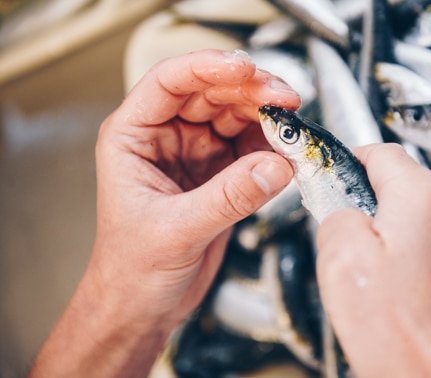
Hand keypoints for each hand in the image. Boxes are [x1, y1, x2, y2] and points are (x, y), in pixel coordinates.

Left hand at [29, 49, 300, 376]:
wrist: (144, 306)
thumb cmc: (133, 270)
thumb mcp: (177, 231)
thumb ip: (228, 197)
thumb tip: (275, 165)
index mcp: (133, 137)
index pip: (169, 82)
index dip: (208, 67)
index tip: (245, 68)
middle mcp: (164, 139)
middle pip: (210, 94)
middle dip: (250, 91)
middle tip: (284, 98)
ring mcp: (194, 155)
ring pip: (234, 116)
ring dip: (265, 115)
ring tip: (292, 122)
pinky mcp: (218, 175)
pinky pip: (249, 147)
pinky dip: (271, 146)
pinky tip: (286, 149)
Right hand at [316, 143, 430, 377]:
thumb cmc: (416, 344)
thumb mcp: (341, 266)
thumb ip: (335, 217)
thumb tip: (343, 211)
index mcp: (425, 196)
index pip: (378, 154)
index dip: (348, 165)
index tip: (334, 181)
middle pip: (403, 190)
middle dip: (373, 214)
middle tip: (354, 256)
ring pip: (425, 223)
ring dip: (401, 243)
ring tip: (388, 291)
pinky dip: (427, 266)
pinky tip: (415, 303)